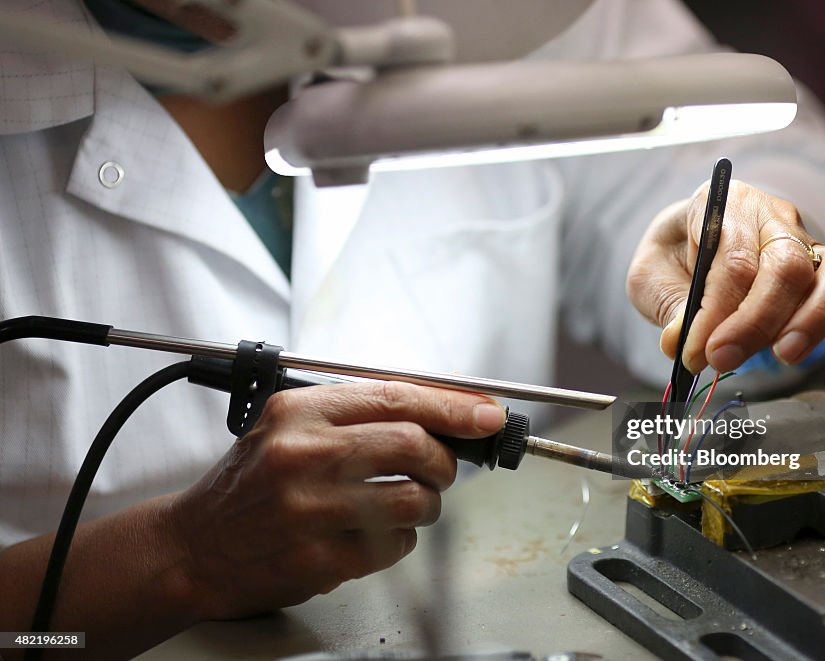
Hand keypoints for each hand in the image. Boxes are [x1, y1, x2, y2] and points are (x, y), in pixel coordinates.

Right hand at [167, 381, 505, 619]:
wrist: (194, 545)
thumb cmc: (250, 484)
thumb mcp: (289, 426)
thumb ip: (358, 412)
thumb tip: (442, 409)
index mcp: (300, 412)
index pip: (397, 397)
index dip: (454, 406)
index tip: (487, 415)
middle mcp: (303, 455)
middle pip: (415, 445)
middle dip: (446, 459)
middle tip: (443, 468)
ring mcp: (310, 509)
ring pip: (415, 499)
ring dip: (429, 504)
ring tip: (411, 503)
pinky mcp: (318, 558)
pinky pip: (395, 545)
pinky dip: (402, 540)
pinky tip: (377, 535)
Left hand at [626, 179, 824, 402]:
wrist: (689, 244)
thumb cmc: (671, 255)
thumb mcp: (650, 274)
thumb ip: (666, 304)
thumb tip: (680, 341)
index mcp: (726, 204)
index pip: (735, 258)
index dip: (716, 311)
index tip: (694, 354)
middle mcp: (775, 219)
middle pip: (787, 265)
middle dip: (756, 321)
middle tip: (721, 360)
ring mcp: (808, 247)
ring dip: (813, 324)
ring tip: (784, 359)